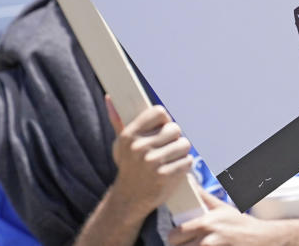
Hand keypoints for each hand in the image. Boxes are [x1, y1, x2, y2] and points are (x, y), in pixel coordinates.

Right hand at [105, 98, 193, 218]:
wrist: (128, 200)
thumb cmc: (128, 166)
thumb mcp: (121, 144)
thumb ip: (118, 120)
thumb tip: (110, 98)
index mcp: (129, 136)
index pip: (159, 112)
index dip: (164, 121)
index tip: (160, 130)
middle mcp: (139, 148)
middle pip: (175, 128)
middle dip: (173, 139)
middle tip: (164, 149)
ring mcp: (152, 163)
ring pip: (185, 144)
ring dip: (181, 153)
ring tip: (169, 160)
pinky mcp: (165, 176)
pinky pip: (188, 161)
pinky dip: (184, 165)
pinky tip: (172, 170)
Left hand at [169, 191, 277, 245]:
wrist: (258, 238)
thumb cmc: (238, 222)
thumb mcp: (221, 207)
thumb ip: (202, 196)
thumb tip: (189, 178)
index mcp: (205, 223)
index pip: (174, 234)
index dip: (175, 236)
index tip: (180, 236)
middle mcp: (207, 240)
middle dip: (181, 245)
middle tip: (189, 242)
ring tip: (200, 244)